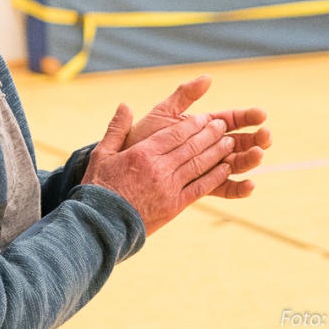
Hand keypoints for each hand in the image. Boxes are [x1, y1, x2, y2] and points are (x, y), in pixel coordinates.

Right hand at [82, 105, 233, 234]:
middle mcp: (160, 169)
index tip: (204, 117)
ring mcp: (170, 188)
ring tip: (229, 141)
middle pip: (191, 147)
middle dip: (210, 134)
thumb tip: (125, 105)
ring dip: (217, 152)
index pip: (175, 134)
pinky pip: (200, 187)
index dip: (193, 125)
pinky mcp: (175, 205)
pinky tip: (225, 168)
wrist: (102, 224)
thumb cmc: (99, 187)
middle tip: (222, 125)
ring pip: (199, 165)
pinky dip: (215, 176)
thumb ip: (116, 128)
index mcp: (143, 154)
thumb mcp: (102, 153)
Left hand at [124, 75, 269, 198]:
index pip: (232, 120)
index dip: (247, 117)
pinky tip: (249, 185)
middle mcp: (209, 147)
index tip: (261, 114)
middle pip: (240, 142)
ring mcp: (207, 167)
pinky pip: (225, 189)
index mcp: (202, 127)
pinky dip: (239, 188)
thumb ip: (184, 95)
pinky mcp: (202, 187)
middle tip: (265, 135)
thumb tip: (208, 77)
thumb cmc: (143, 135)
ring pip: (236, 164)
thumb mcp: (164, 112)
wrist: (126, 166)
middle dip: (256, 138)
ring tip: (258, 154)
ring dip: (250, 160)